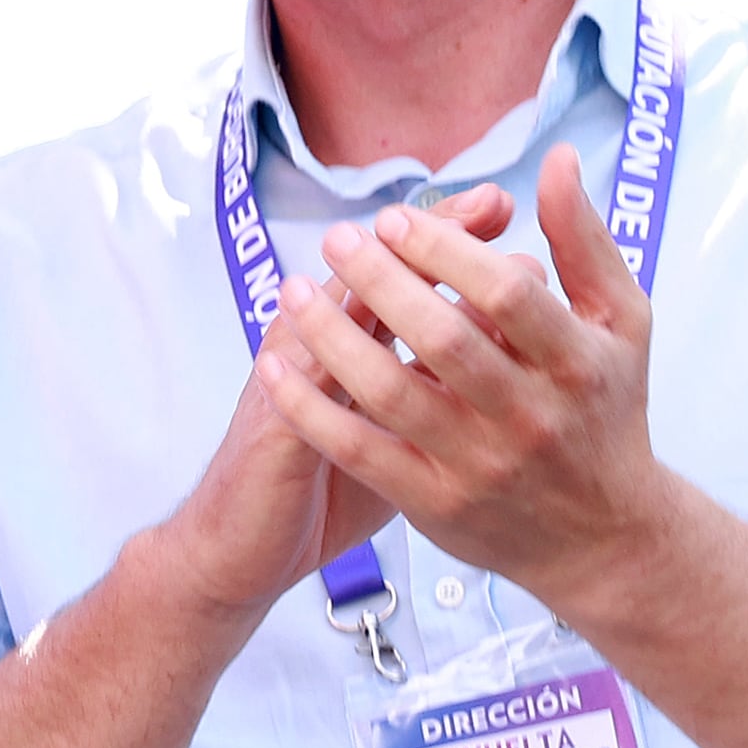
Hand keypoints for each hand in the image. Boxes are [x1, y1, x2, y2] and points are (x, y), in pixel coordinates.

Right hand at [154, 184, 511, 620]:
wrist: (241, 545)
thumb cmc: (326, 488)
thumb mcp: (392, 431)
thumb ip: (437, 387)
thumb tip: (507, 350)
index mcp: (354, 343)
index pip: (408, 276)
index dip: (454, 240)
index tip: (503, 208)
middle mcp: (320, 343)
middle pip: (383, 272)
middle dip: (439, 235)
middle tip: (491, 203)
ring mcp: (294, 375)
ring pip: (346, 307)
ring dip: (397, 270)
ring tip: (449, 242)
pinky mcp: (279, 417)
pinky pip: (310, 371)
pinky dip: (342, 340)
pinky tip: (384, 322)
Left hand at [268, 145, 684, 610]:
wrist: (607, 538)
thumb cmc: (605, 409)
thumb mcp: (620, 322)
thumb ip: (584, 240)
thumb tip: (557, 159)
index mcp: (578, 363)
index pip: (506, 292)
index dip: (444, 248)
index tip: (395, 218)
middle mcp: (532, 417)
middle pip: (443, 338)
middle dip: (380, 280)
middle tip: (337, 238)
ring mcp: (482, 465)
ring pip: (392, 393)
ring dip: (331, 337)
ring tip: (293, 289)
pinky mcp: (437, 504)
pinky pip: (360, 452)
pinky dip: (311, 409)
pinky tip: (274, 366)